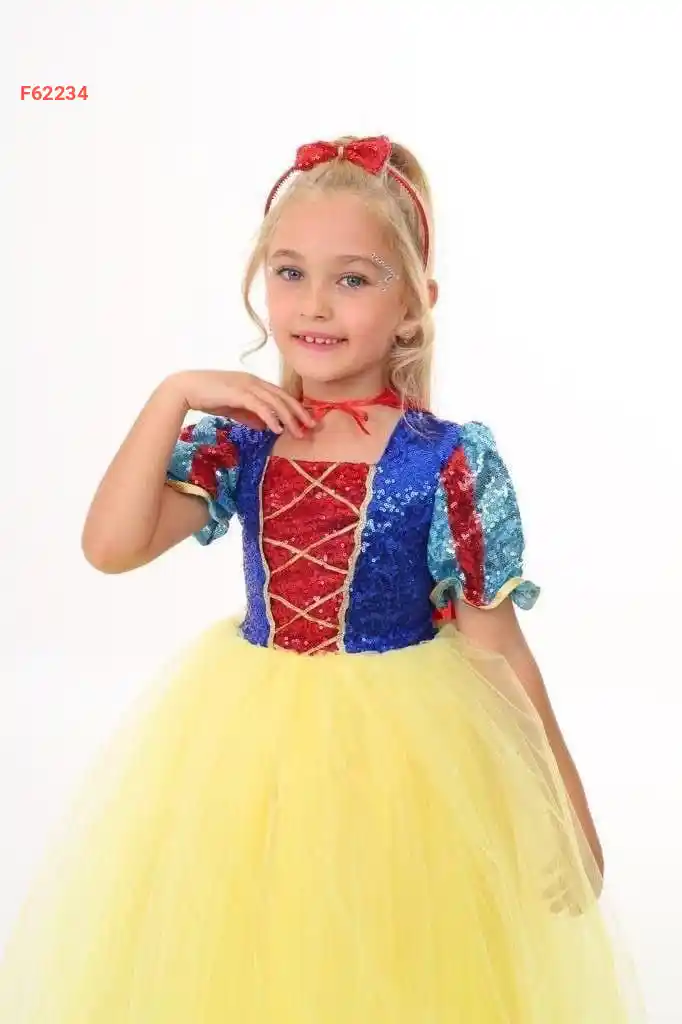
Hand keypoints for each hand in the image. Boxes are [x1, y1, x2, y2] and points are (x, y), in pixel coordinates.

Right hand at [166, 370, 316, 436]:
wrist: (186, 388)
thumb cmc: (208, 396)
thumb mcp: (234, 408)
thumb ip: (250, 415)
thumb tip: (266, 426)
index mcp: (254, 383)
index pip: (281, 395)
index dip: (296, 407)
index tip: (307, 421)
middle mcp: (254, 381)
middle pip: (283, 397)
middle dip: (299, 413)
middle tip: (311, 427)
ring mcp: (246, 385)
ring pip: (274, 402)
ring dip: (288, 418)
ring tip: (298, 432)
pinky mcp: (237, 392)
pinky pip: (259, 406)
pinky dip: (270, 417)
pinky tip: (277, 429)